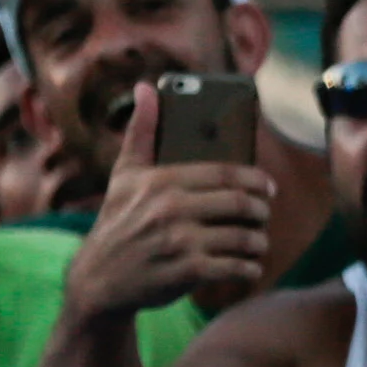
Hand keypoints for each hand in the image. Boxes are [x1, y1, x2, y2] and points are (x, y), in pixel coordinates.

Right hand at [61, 84, 277, 319]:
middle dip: (261, 211)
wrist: (98, 279)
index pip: (226, 173)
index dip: (256, 179)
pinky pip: (236, 267)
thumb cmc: (117, 221)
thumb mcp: (124, 175)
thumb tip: (146, 87)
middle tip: (265, 215)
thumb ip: (141, 132)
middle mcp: (171, 209)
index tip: (269, 187)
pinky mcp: (187, 272)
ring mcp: (180, 242)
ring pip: (244, 237)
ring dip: (259, 242)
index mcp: (161, 181)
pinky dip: (250, 269)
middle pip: (240, 204)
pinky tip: (249, 267)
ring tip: (258, 242)